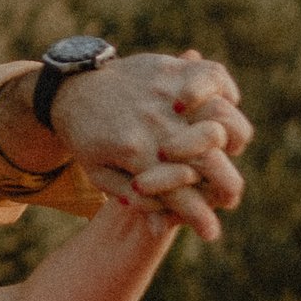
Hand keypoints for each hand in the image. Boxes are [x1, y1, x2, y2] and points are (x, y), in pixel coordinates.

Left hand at [47, 48, 249, 243]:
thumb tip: (164, 228)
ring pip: (222, 118)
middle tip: (226, 194)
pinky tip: (220, 106)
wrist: (71, 88)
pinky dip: (226, 92)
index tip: (210, 232)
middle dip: (225, 185)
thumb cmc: (87, 138)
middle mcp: (156, 124)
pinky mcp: (172, 68)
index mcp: (136, 153)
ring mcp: (166, 94)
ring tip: (222, 148)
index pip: (181, 193)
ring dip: (229, 139)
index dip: (200, 218)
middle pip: (211, 159)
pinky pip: (214, 76)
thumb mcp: (101, 174)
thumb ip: (137, 200)